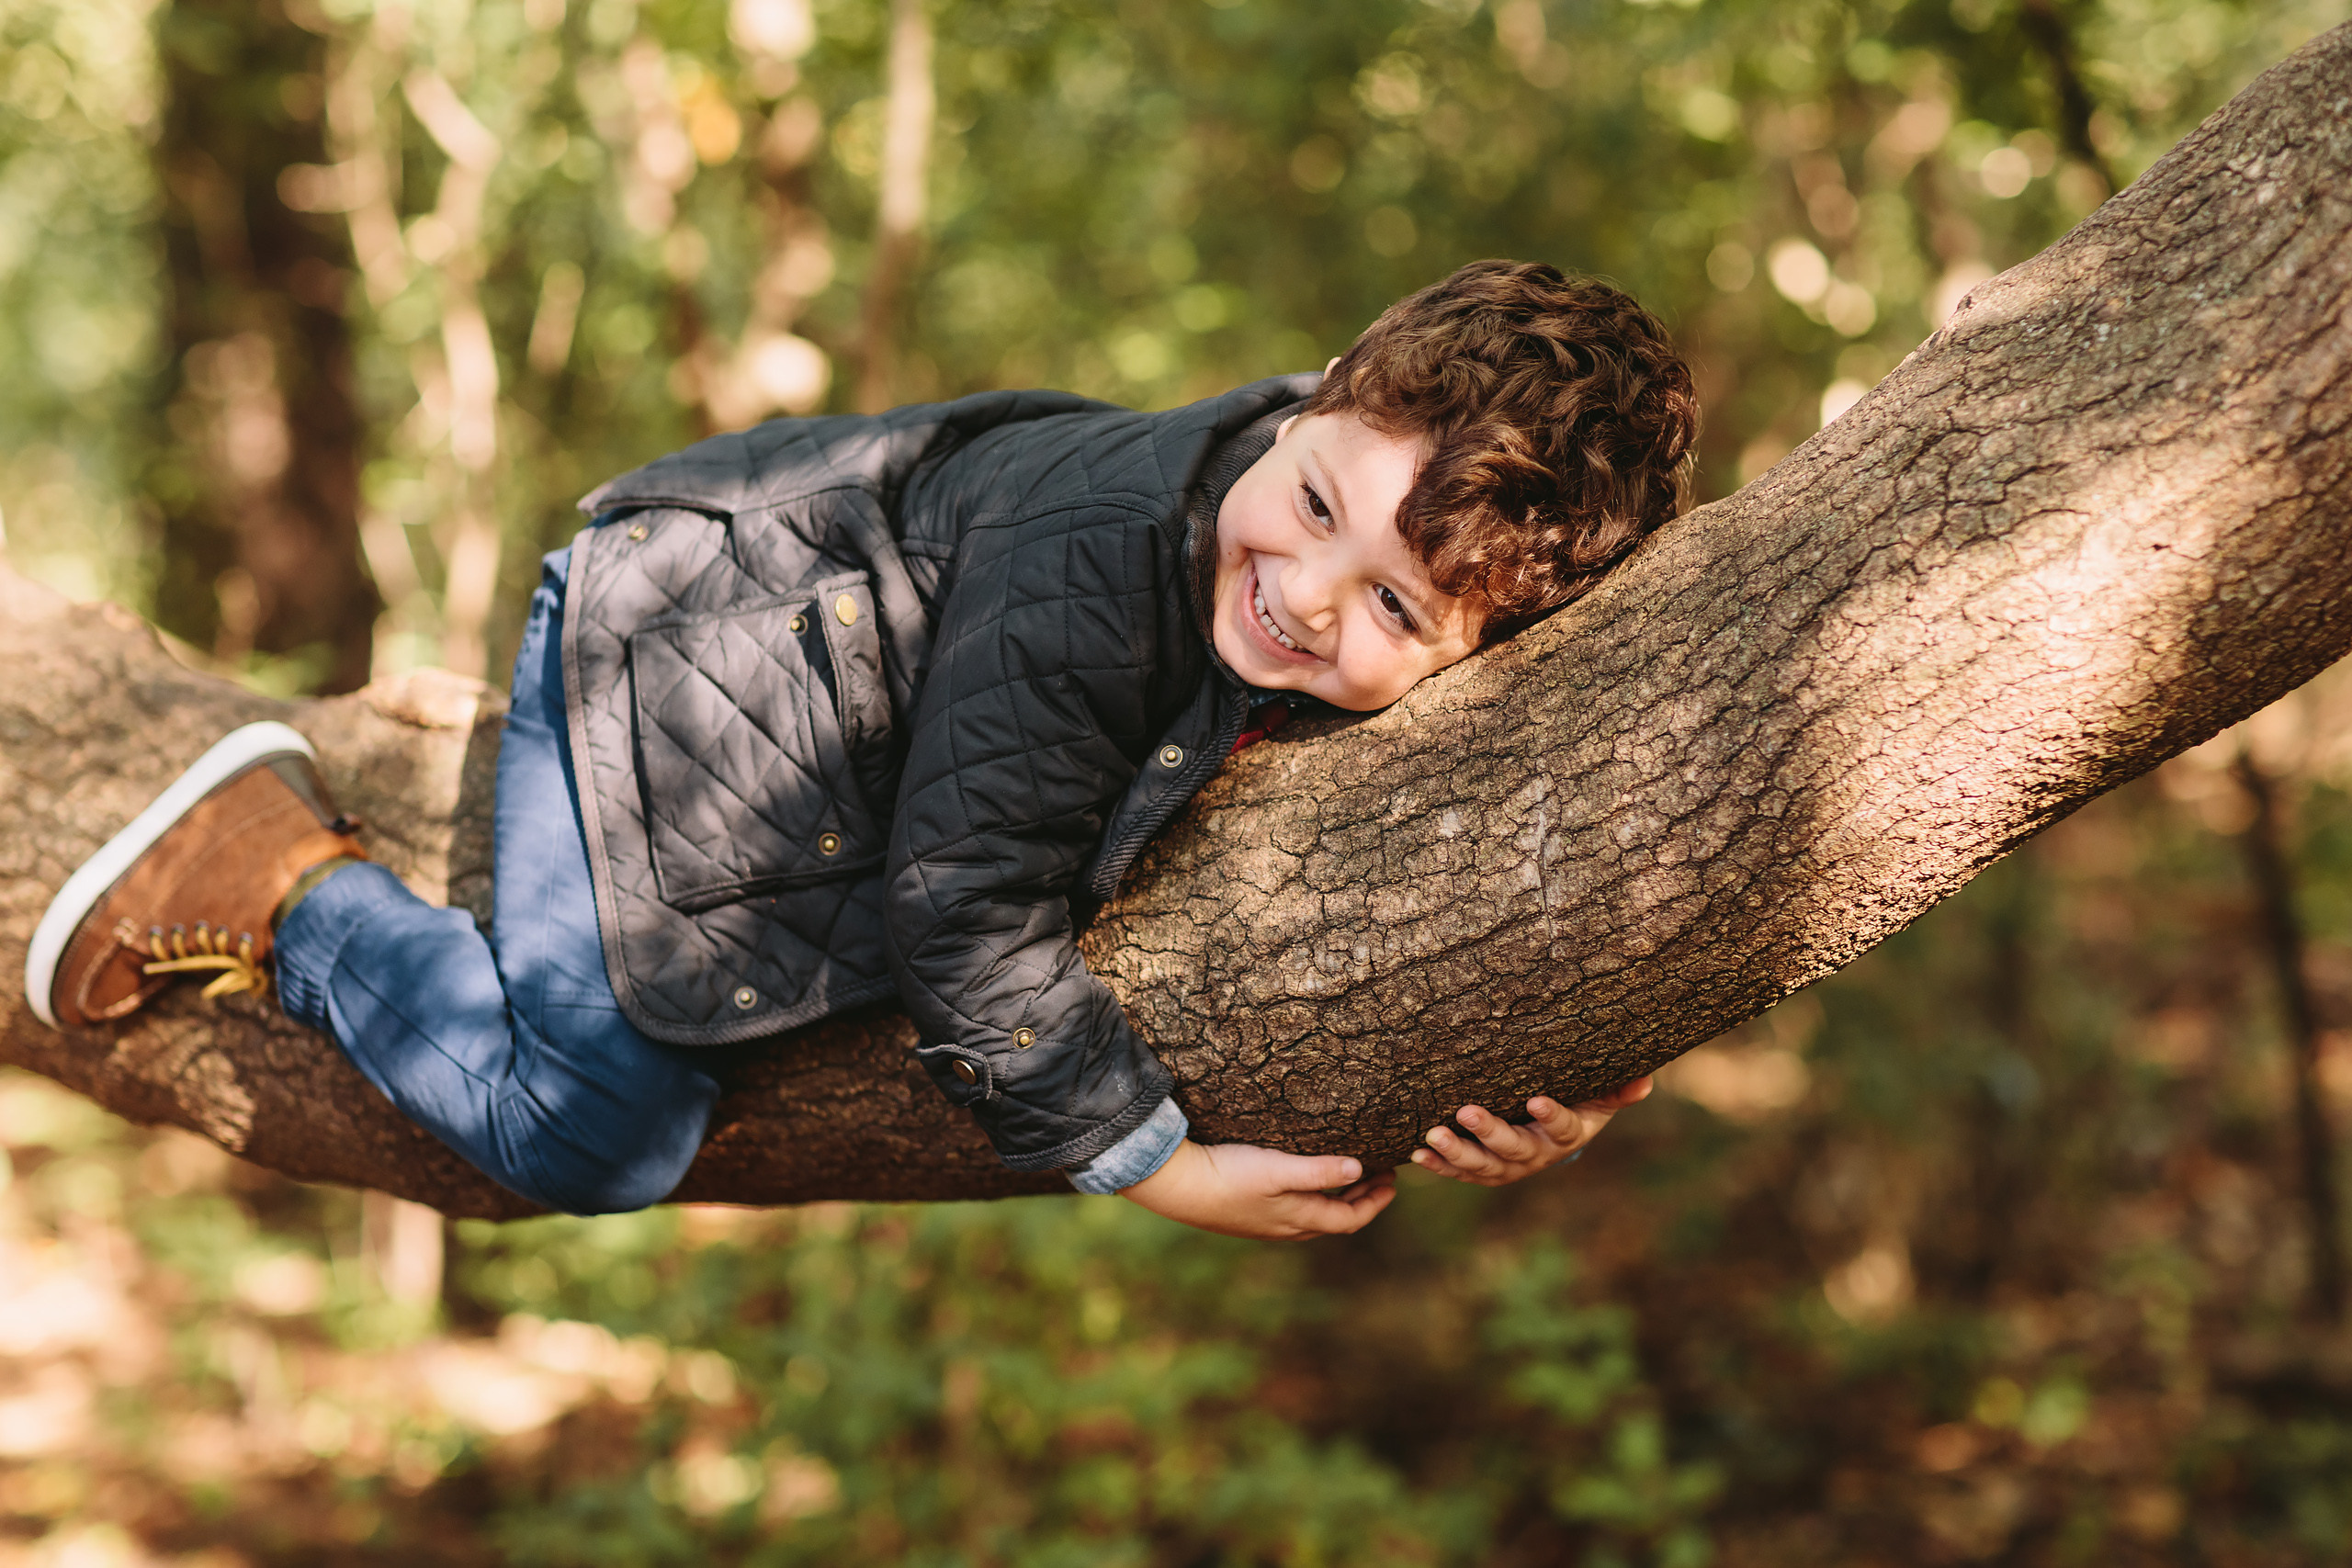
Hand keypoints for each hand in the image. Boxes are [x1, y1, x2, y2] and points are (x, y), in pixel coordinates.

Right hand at [1119, 1139, 1396, 1238]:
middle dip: (1362, 1199)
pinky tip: (1303, 1180)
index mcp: (1300, 1218)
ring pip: (1315, 1215)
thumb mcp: (1278, 1169)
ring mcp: (1268, 1223)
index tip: (1393, 1182)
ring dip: (1338, 1197)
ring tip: (1350, 1174)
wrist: (1180, 1187)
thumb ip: (1319, 1170)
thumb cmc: (1230, 1176)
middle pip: (1337, 1218)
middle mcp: (1288, 1227)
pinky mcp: (1250, 1213)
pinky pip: (1294, 1210)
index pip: (1351, 1218)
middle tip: (1380, 1176)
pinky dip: (1314, 1196)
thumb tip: (1360, 1169)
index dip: (1376, 1203)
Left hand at [1410, 1076, 1654, 1187]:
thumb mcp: (1600, 1096)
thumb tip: (1645, 1081)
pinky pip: (1459, 1172)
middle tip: (1467, 1111)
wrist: (1554, 1132)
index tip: (1537, 1100)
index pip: (1562, 1127)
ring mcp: (1507, 1166)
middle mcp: (1536, 1155)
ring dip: (1456, 1152)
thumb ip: (1618, 1089)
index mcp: (1567, 1135)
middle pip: (1514, 1150)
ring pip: (1482, 1167)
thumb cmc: (1577, 1102)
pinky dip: (1439, 1165)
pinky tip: (1418, 1152)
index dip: (1551, 1116)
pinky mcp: (1481, 1170)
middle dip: (1490, 1132)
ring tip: (1432, 1135)